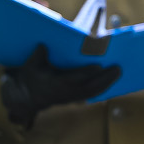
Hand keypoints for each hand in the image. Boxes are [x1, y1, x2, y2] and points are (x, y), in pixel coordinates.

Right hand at [0, 44, 121, 128]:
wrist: (26, 97)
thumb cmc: (29, 78)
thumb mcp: (30, 65)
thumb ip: (38, 55)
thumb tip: (43, 45)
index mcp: (55, 84)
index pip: (74, 79)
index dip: (87, 73)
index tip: (98, 65)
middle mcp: (66, 93)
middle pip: (90, 87)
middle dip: (105, 79)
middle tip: (118, 68)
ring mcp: (71, 97)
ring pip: (93, 92)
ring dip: (107, 83)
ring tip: (118, 72)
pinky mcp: (74, 98)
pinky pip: (91, 94)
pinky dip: (102, 88)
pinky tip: (111, 81)